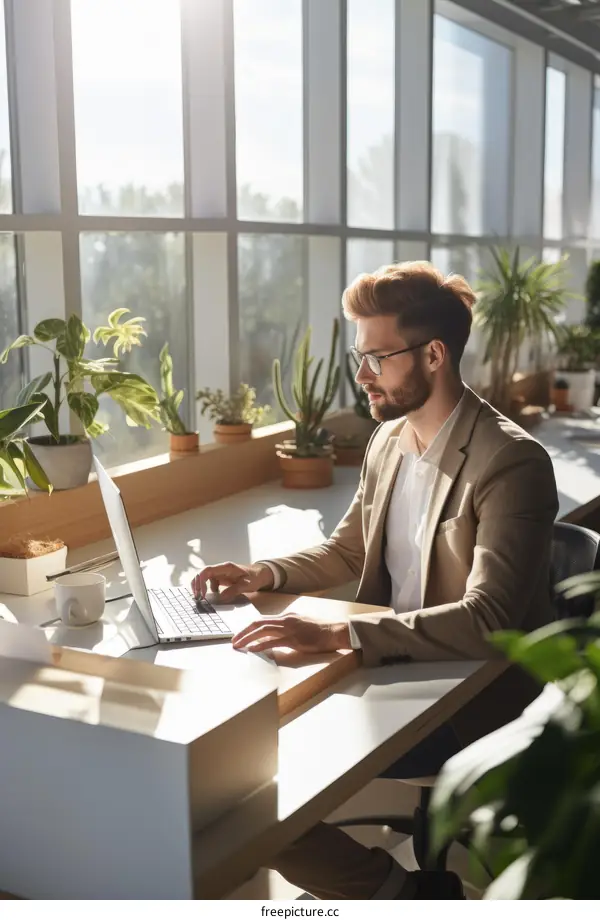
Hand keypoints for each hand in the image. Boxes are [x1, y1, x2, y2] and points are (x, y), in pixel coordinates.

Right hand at [191, 561, 273, 601]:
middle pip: (202, 573)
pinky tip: (212, 596)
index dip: (201, 581)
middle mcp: (221, 569)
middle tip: (197, 597)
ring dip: (200, 587)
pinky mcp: (221, 578)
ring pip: (204, 578)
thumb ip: (234, 590)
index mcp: (226, 567)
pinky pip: (210, 582)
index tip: (202, 593)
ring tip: (200, 598)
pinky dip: (207, 589)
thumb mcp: (247, 585)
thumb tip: (221, 597)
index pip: (207, 570)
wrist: (260, 575)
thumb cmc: (254, 578)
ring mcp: (220, 573)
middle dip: (197, 584)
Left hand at [232, 613, 350, 654]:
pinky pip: (273, 641)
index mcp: (286, 616)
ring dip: (247, 638)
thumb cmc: (320, 631)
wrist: (334, 631)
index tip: (240, 635)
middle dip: (243, 632)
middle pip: (258, 623)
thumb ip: (287, 630)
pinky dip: (260, 645)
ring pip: (262, 631)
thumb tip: (273, 638)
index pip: (262, 620)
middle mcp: (285, 620)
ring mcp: (289, 628)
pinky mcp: (294, 639)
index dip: (249, 628)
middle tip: (233, 640)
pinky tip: (252, 650)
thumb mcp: (301, 626)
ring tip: (238, 646)